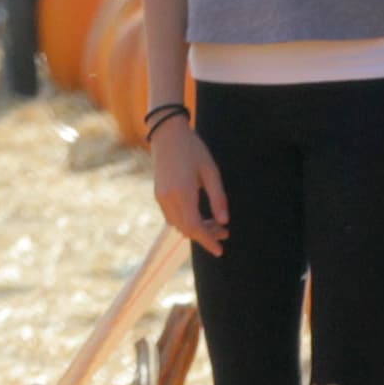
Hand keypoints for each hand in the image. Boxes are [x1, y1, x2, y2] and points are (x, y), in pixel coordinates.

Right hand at [151, 117, 229, 255]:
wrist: (167, 133)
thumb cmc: (193, 149)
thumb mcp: (211, 171)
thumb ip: (218, 197)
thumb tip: (224, 221)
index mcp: (182, 193)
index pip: (194, 227)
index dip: (207, 240)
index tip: (220, 250)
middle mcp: (168, 198)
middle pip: (186, 229)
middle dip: (205, 235)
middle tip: (225, 233)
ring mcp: (160, 197)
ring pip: (178, 225)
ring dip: (196, 229)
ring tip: (216, 225)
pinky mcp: (158, 194)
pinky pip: (172, 217)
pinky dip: (186, 222)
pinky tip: (200, 217)